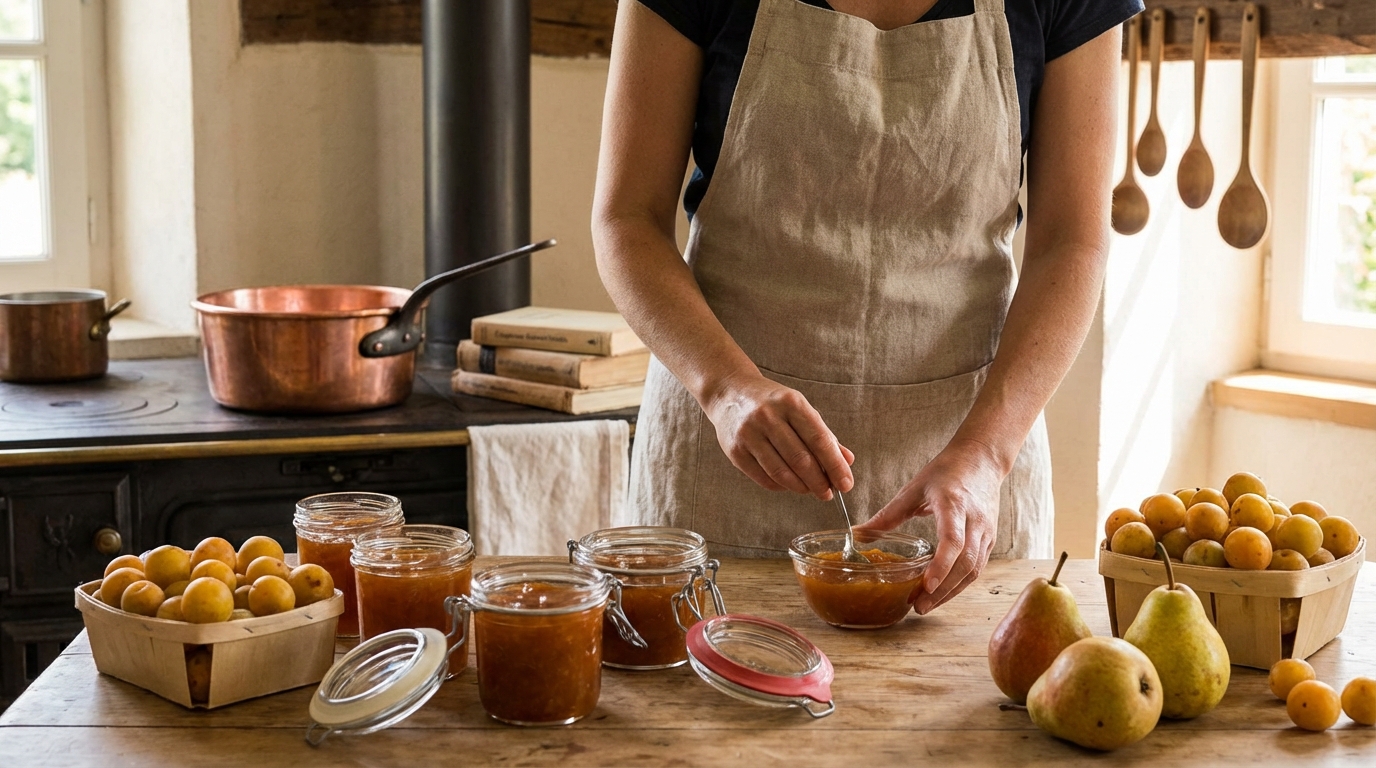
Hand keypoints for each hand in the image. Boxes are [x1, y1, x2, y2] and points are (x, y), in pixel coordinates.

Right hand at [701, 372, 853, 498]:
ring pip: (781, 472)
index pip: (819, 439)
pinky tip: (790, 485)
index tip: (846, 484)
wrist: (730, 392)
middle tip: (828, 493)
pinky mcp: (735, 450)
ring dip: (801, 487)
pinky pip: (764, 478)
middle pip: (801, 459)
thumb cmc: (772, 403)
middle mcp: (768, 416)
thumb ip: (824, 434)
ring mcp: (749, 434)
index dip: (835, 466)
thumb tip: (847, 460)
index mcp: (791, 403)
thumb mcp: (800, 409)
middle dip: (819, 482)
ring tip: (810, 490)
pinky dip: (781, 487)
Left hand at [854, 439, 1003, 613]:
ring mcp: (986, 532)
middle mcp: (975, 521)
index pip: (953, 541)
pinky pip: (977, 568)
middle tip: (918, 606)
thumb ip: (889, 514)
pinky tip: (940, 592)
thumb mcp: (915, 488)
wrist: (982, 458)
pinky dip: (959, 584)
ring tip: (925, 605)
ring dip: (950, 592)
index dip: (941, 566)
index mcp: (954, 505)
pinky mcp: (989, 539)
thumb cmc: (948, 470)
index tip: (925, 585)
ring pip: (973, 571)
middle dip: (942, 589)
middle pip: (965, 564)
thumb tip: (859, 533)